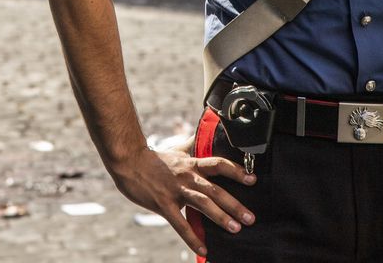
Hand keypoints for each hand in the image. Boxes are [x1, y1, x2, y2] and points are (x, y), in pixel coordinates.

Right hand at [111, 146, 256, 257]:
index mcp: (192, 164)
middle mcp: (187, 176)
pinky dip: (192, 238)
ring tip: (235, 228)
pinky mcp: (164, 204)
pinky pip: (180, 224)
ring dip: (220, 217)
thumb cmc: (155, 159)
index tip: (252, 180)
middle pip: (215, 189)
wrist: (129, 162)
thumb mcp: (177, 150)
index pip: (218, 164)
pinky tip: (203, 249)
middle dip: (234, 204)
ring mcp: (176, 190)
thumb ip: (193, 145)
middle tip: (250, 217)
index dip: (236, 171)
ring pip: (202, 203)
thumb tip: (205, 133)